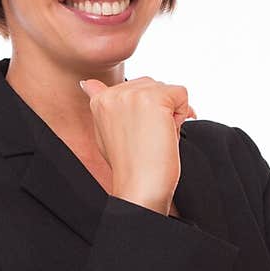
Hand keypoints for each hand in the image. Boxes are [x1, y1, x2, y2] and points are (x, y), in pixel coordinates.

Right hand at [79, 76, 196, 212]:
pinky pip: (181, 93)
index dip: (143, 111)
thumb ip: (101, 105)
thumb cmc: (128, 166)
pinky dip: (183, 113)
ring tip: (156, 137)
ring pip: (167, 90)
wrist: (139, 186)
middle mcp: (114, 93)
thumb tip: (86, 83)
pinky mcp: (155, 99)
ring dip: (171, 112)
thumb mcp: (105, 132)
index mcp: (100, 101)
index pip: (132, 89)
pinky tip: (167, 133)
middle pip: (152, 86)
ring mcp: (134, 94)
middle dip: (159, 110)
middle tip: (149, 138)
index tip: (138, 132)